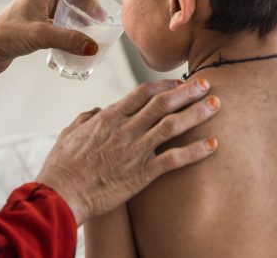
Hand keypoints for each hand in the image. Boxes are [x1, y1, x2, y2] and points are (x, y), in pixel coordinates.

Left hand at [0, 0, 100, 77]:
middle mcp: (36, 1)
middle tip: (98, 17)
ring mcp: (33, 15)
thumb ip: (68, 39)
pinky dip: (67, 30)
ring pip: (62, 11)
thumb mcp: (40, 35)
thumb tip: (92, 46)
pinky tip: (73, 42)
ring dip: (77, 17)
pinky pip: (55, 25)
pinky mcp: (31, 30)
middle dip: (85, 3)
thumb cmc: (4, 36)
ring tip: (90, 30)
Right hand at [36, 78, 219, 224]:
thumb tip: (97, 111)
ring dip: (196, 114)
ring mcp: (135, 151)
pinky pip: (174, 159)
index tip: (178, 81)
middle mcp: (125, 129)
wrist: (61, 195)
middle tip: (206, 84)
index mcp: (108, 117)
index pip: (142, 93)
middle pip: (162, 103)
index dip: (163, 85)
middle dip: (187, 92)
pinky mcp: (142, 174)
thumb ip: (86, 118)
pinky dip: (195, 151)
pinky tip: (212, 144)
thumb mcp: (69, 134)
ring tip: (215, 105)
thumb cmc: (61, 166)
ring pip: (172, 125)